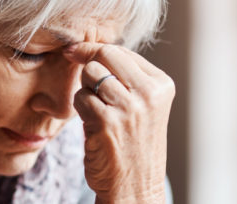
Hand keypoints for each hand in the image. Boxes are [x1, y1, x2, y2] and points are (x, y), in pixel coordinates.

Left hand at [64, 43, 174, 203]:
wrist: (135, 188)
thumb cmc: (132, 145)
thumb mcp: (141, 106)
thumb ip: (125, 78)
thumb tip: (91, 49)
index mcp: (161, 85)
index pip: (121, 51)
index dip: (94, 50)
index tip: (75, 50)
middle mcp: (149, 93)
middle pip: (106, 54)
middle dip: (87, 62)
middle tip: (82, 77)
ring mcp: (130, 107)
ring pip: (91, 73)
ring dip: (84, 90)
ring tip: (96, 111)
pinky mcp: (108, 121)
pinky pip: (81, 97)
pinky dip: (80, 108)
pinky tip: (92, 124)